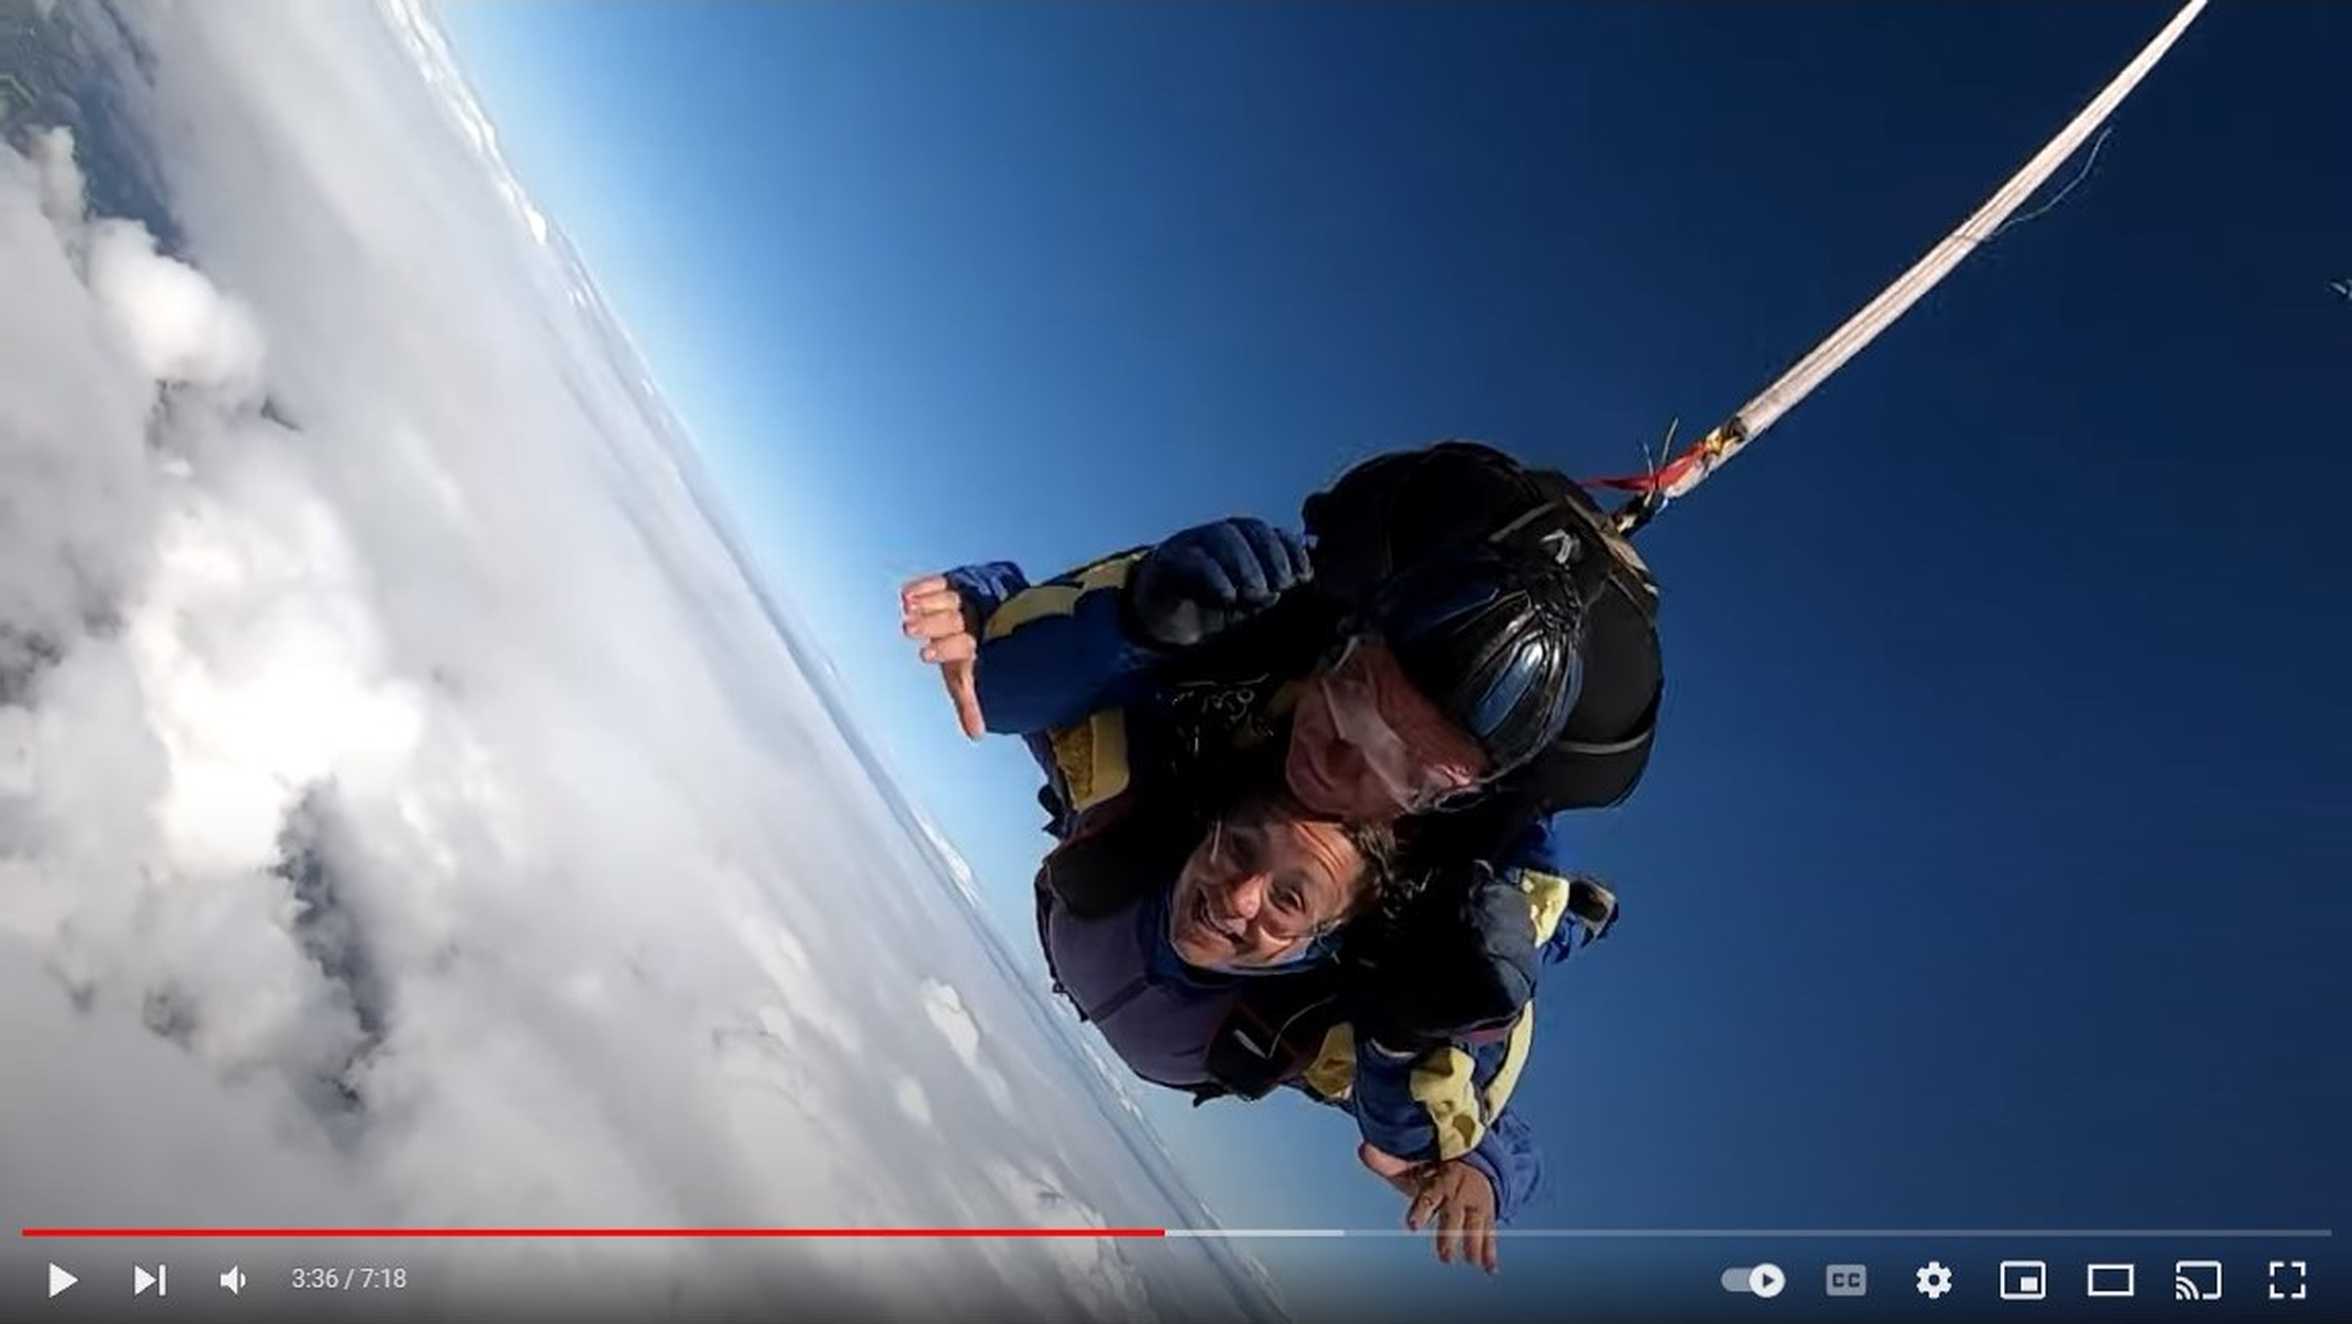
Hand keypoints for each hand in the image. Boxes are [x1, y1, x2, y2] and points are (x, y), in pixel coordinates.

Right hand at [899, 574, 983, 739]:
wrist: (993, 618)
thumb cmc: (968, 655)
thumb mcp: (966, 677)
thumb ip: (969, 703)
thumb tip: (976, 735)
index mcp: (976, 645)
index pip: (962, 646)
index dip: (946, 649)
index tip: (926, 654)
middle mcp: (972, 620)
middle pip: (952, 621)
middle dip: (932, 625)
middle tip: (910, 629)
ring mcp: (965, 600)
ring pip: (948, 599)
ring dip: (927, 603)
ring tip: (907, 605)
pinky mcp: (956, 583)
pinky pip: (941, 582)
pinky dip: (925, 586)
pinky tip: (906, 594)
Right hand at [1125, 517, 1310, 648]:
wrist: (1164, 619)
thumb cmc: (1212, 606)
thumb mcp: (1249, 600)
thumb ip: (1274, 586)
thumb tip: (1303, 577)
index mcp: (1241, 540)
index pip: (1271, 532)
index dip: (1291, 550)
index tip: (1303, 576)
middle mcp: (1218, 535)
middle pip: (1249, 529)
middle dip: (1271, 557)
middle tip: (1279, 587)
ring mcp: (1191, 544)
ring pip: (1222, 537)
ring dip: (1245, 565)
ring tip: (1254, 594)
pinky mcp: (1168, 562)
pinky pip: (1192, 560)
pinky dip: (1215, 577)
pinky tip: (1228, 597)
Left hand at [1358, 1142, 1499, 1272]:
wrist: (1473, 1161)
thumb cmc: (1435, 1168)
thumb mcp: (1414, 1164)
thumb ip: (1389, 1163)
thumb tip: (1363, 1150)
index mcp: (1438, 1180)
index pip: (1428, 1196)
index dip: (1421, 1211)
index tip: (1413, 1226)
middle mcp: (1458, 1193)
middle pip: (1453, 1215)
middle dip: (1449, 1235)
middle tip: (1445, 1257)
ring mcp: (1474, 1204)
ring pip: (1475, 1225)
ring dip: (1474, 1244)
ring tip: (1471, 1262)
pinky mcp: (1487, 1214)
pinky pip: (1490, 1233)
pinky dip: (1490, 1251)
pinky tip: (1490, 1269)